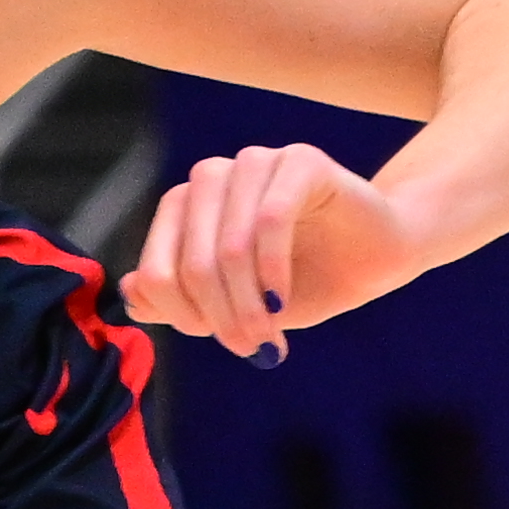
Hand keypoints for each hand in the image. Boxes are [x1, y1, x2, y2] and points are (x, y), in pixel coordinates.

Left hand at [118, 138, 413, 361]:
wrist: (377, 257)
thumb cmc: (304, 280)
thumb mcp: (236, 303)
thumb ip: (181, 299)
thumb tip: (131, 294)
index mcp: (184, 208)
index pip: (156, 270)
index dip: (181, 315)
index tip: (216, 341)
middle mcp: (211, 179)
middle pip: (193, 262)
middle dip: (220, 316)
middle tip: (248, 347)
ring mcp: (254, 163)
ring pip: (229, 245)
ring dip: (246, 302)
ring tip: (267, 334)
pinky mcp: (299, 160)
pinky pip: (270, 220)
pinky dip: (272, 270)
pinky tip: (281, 300)